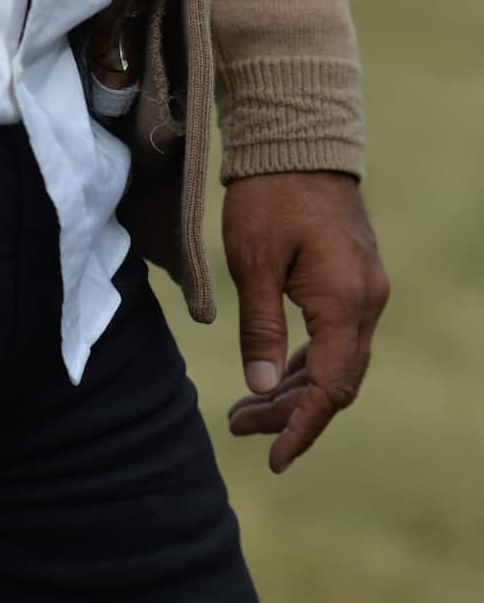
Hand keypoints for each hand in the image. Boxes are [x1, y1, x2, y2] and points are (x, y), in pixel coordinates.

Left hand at [223, 172, 389, 473]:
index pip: (330, 386)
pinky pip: (333, 340)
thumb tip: (258, 387)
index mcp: (345, 302)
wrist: (297, 143)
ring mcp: (364, 292)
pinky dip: (302, 364)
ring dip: (291, 390)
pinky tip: (268, 378)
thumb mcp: (251, 265)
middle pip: (334, 381)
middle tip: (236, 425)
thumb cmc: (268, 197)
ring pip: (334, 363)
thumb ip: (260, 329)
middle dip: (288, 413)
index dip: (302, 427)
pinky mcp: (351, 283)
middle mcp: (366, 302)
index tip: (274, 458)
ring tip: (242, 411)